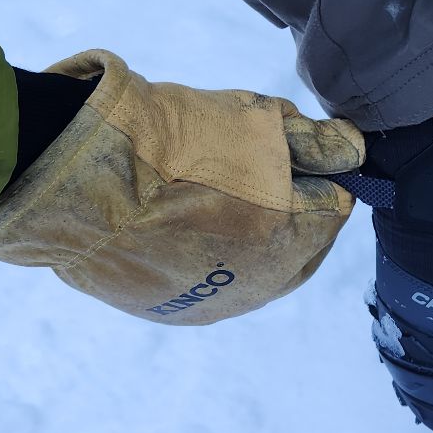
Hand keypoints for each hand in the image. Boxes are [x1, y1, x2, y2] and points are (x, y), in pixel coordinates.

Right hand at [0, 51, 363, 324]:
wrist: (77, 183)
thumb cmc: (169, 141)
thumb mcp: (252, 121)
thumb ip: (315, 142)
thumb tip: (355, 153)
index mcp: (291, 236)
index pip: (336, 204)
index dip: (317, 171)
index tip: (290, 149)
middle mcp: (261, 283)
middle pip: (304, 242)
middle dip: (292, 208)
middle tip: (252, 168)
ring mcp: (215, 303)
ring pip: (259, 265)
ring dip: (251, 233)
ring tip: (209, 192)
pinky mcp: (173, 312)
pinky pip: (213, 282)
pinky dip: (210, 254)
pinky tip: (182, 221)